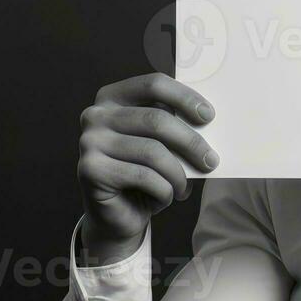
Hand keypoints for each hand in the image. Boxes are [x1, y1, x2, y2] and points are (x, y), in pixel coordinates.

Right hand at [76, 73, 219, 261]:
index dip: (184, 98)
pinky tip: (165, 197)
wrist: (117, 215)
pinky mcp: (90, 170)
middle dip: (191, 142)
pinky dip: (164, 191)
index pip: (154, 85)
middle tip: (211, 161)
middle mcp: (95, 115)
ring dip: (178, 174)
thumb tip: (207, 122)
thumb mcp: (161, 144)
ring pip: (153, 152)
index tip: (208, 116)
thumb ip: (174, 127)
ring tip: (183, 187)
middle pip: (156, 120)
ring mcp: (89, 142)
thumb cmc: (145, 175)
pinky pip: (144, 177)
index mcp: (113, 97)